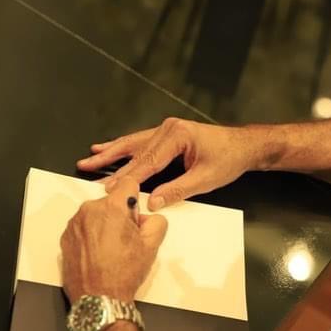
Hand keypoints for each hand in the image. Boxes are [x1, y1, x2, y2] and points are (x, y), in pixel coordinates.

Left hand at [60, 176, 167, 303]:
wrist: (99, 299)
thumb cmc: (122, 274)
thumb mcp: (151, 246)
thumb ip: (157, 221)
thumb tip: (150, 218)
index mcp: (112, 208)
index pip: (127, 183)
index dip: (135, 198)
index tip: (134, 214)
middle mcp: (89, 211)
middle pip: (110, 201)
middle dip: (119, 215)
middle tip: (125, 239)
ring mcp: (74, 224)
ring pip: (95, 215)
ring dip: (103, 225)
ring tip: (111, 250)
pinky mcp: (65, 238)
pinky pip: (82, 228)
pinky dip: (90, 237)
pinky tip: (98, 255)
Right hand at [76, 117, 258, 210]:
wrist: (244, 146)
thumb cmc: (228, 159)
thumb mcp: (205, 179)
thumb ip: (177, 190)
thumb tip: (152, 202)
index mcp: (177, 135)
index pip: (147, 161)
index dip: (127, 177)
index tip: (110, 188)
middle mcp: (168, 129)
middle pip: (135, 150)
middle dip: (111, 162)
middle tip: (87, 170)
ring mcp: (167, 129)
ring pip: (134, 144)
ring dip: (111, 152)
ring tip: (90, 158)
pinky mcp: (167, 134)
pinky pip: (141, 142)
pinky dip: (124, 147)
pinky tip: (108, 147)